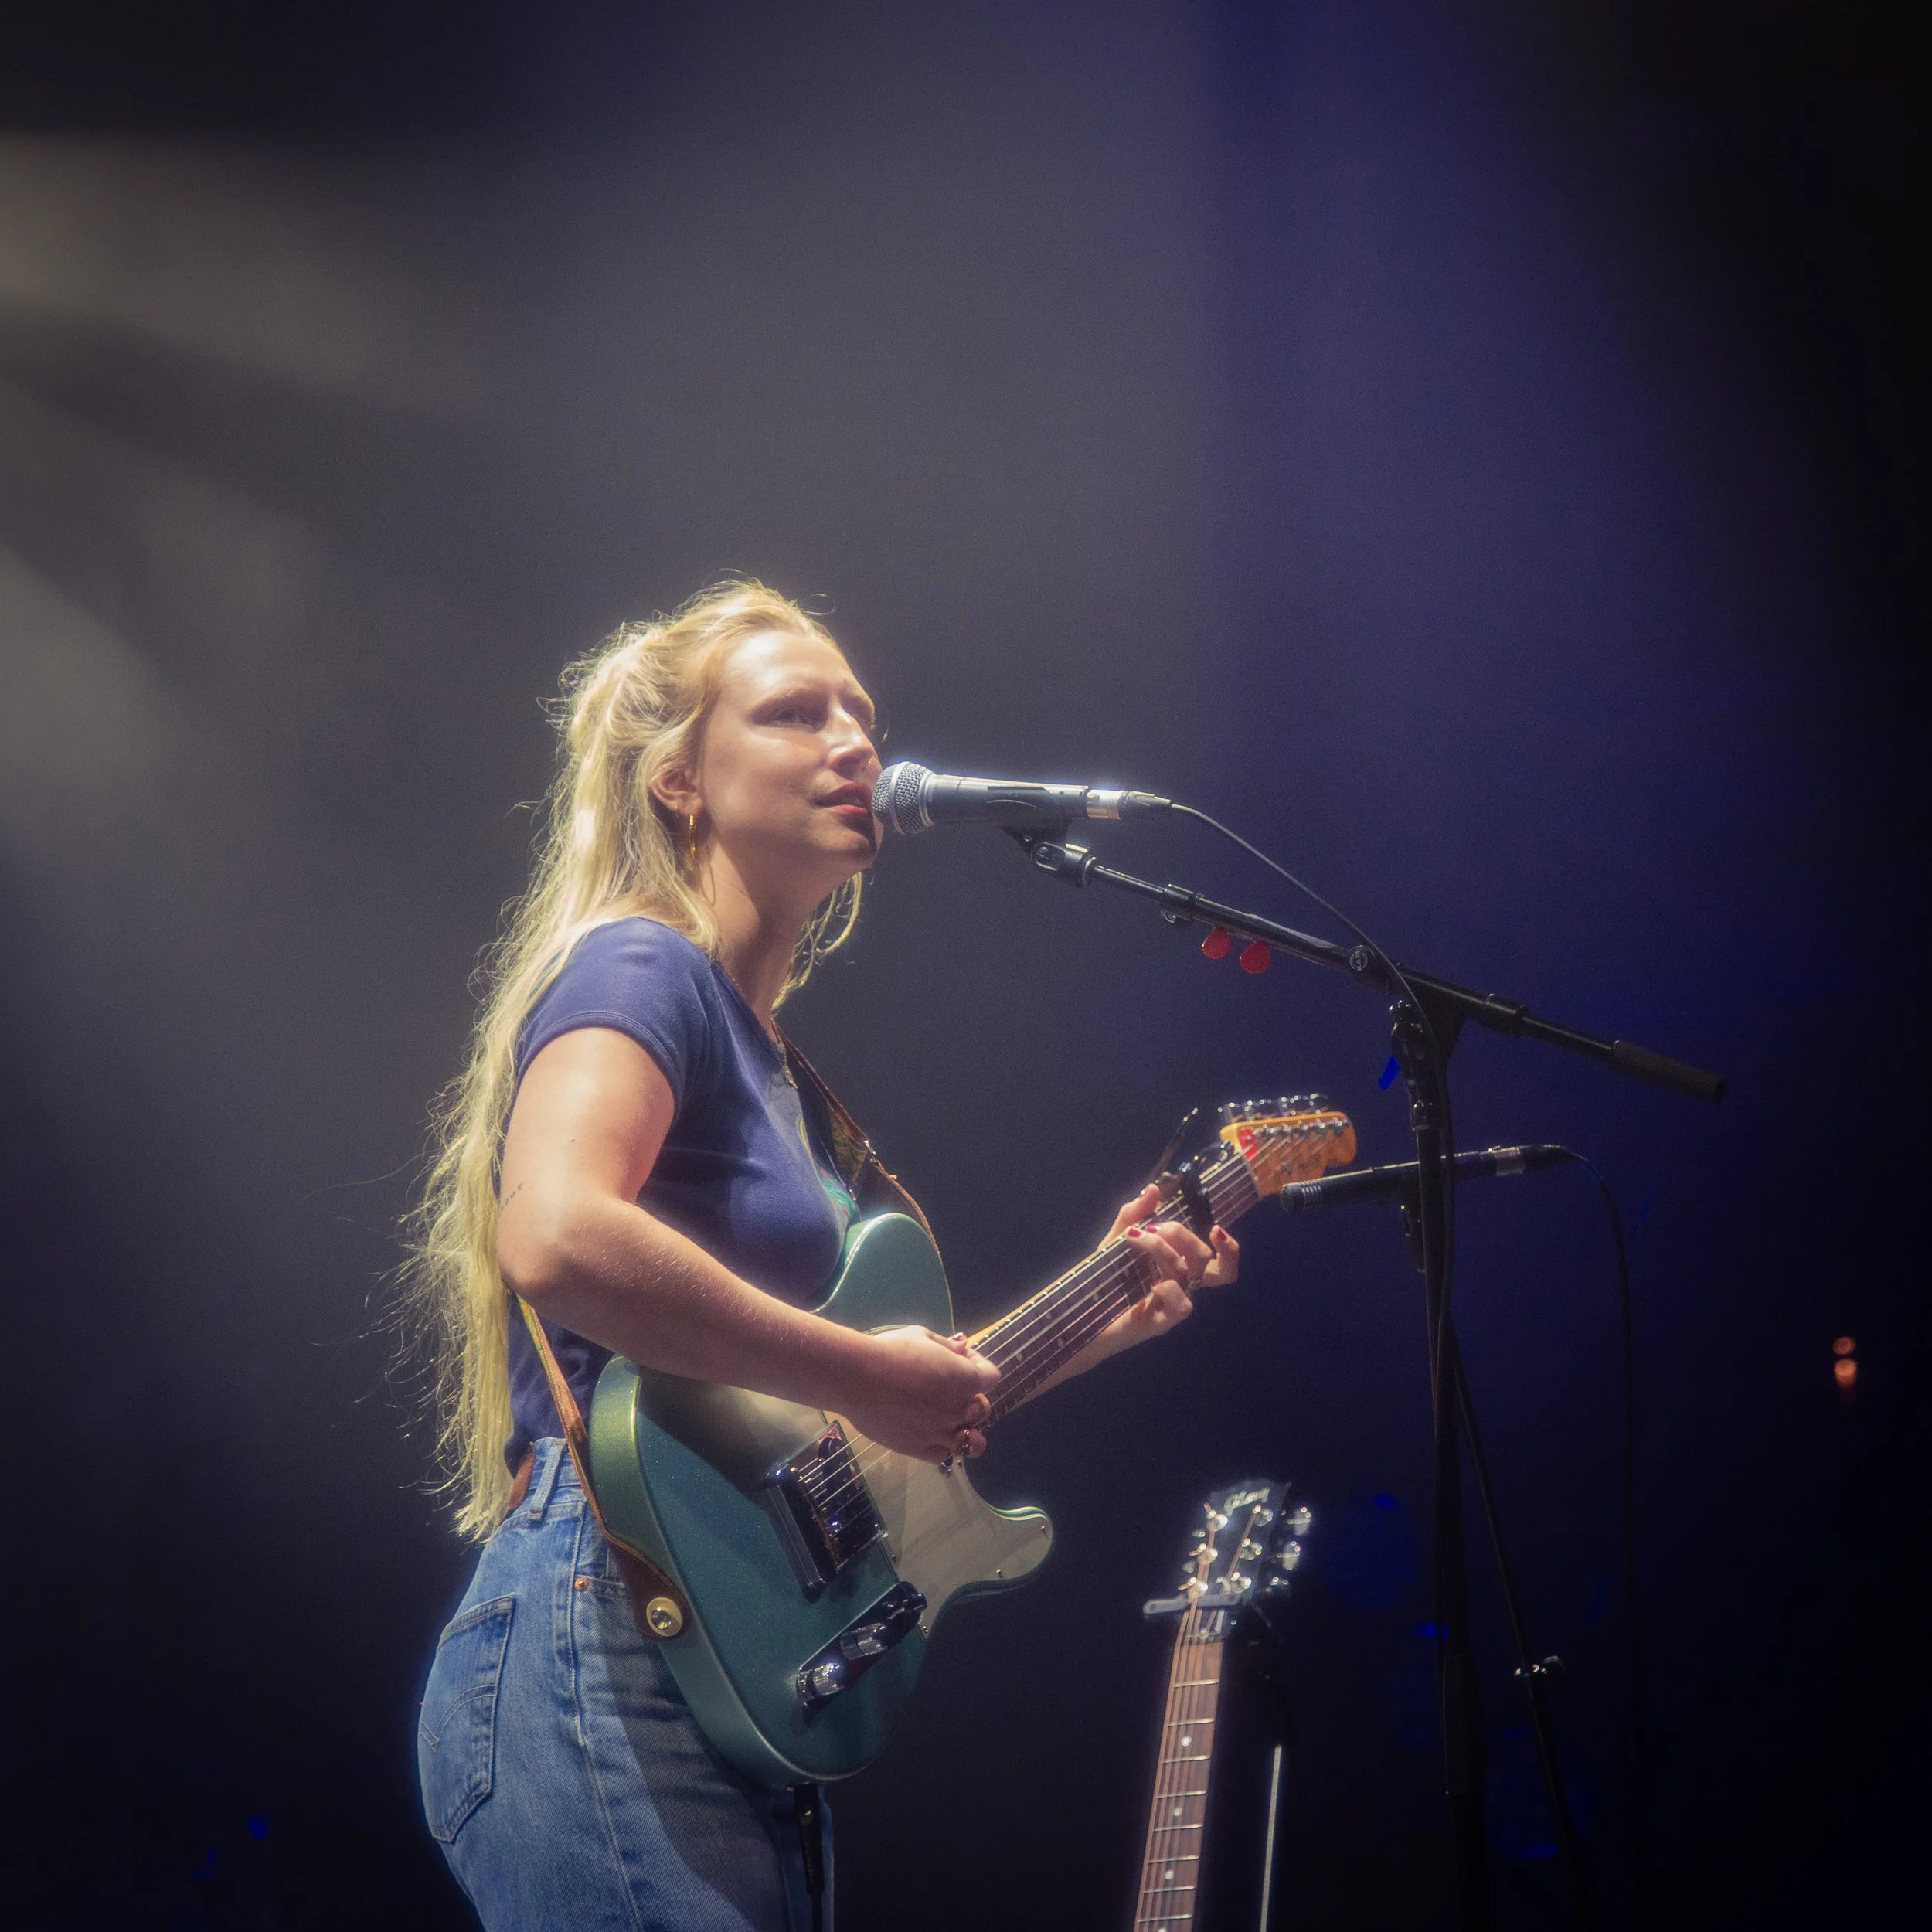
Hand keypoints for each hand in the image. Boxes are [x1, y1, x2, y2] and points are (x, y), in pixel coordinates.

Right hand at [837, 1326, 1000, 1463]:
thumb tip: (963, 1347)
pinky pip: (944, 1455)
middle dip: (970, 1397)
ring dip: (965, 1429)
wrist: (857, 1378)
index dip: (978, 1365)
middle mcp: (958, 1409)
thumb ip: (948, 1346)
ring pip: (971, 1441)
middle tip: (947, 1388)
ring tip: (949, 1422)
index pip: (991, 1377)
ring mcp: (940, 1433)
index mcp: (964, 1378)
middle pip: (981, 1409)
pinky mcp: (919, 1449)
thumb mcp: (921, 1336)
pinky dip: (942, 1446)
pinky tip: (931, 1435)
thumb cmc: (889, 1351)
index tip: (960, 1359)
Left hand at [1092, 1183, 1239, 1359]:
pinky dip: (1168, 1287)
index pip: (1219, 1262)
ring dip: (1161, 1248)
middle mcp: (1180, 1287)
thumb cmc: (1100, 1280)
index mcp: (1176, 1269)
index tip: (1216, 1228)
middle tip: (1148, 1227)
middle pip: (1206, 1259)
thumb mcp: (1114, 1242)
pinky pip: (1182, 1304)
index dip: (1229, 1248)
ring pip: (1187, 1272)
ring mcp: (1171, 1306)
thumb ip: (1133, 1216)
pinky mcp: (1160, 1324)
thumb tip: (1153, 1189)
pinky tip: (1147, 1281)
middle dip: (1179, 1232)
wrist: (1078, 1315)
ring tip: (1134, 1239)